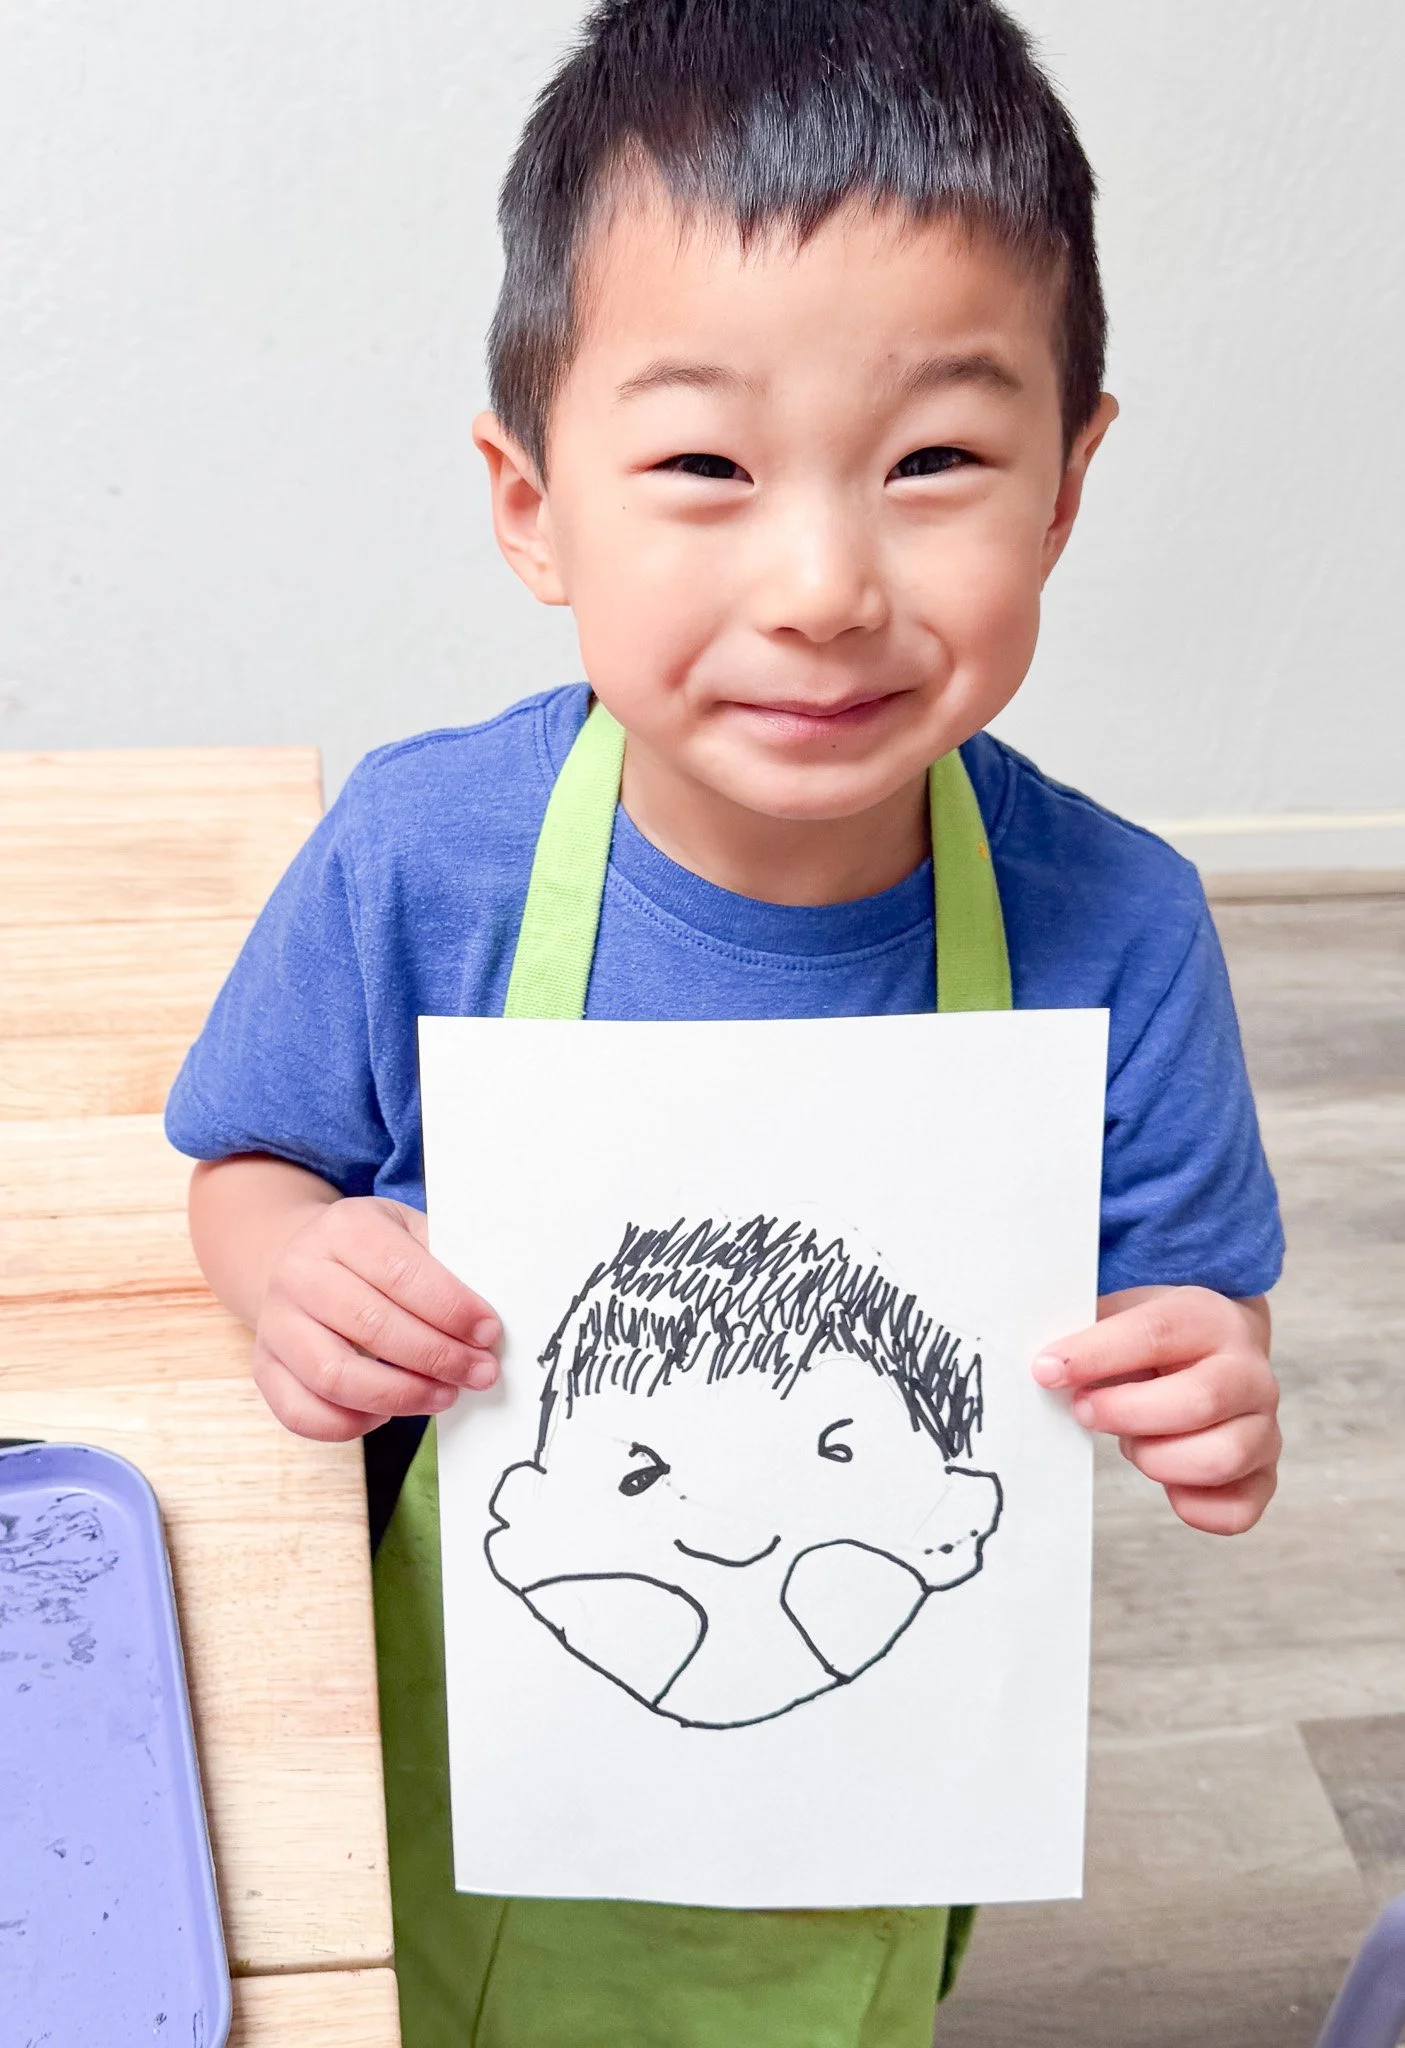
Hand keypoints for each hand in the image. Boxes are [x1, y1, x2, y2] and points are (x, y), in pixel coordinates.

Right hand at [252, 1196, 501, 1442]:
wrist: (301, 1259)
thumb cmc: (372, 1252)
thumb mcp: (409, 1232)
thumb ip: (447, 1265)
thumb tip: (487, 1322)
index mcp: (343, 1228)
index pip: (400, 1272)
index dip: (450, 1308)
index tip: (488, 1333)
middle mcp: (299, 1273)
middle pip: (371, 1326)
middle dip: (437, 1357)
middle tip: (479, 1373)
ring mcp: (276, 1323)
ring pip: (334, 1376)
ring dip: (401, 1395)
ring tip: (445, 1395)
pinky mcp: (264, 1368)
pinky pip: (302, 1413)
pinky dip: (352, 1423)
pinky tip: (390, 1413)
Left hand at [1032, 1286, 1279, 1534]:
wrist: (1218, 1349)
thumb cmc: (1156, 1338)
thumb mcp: (1124, 1313)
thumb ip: (1087, 1333)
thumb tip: (1046, 1368)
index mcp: (1209, 1319)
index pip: (1156, 1333)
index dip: (1095, 1354)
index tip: (1045, 1370)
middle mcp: (1249, 1373)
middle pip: (1199, 1401)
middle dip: (1125, 1413)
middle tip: (1084, 1411)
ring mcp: (1264, 1427)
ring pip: (1220, 1458)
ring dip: (1157, 1459)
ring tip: (1132, 1443)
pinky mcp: (1265, 1476)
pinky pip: (1236, 1510)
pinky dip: (1191, 1506)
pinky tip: (1166, 1481)